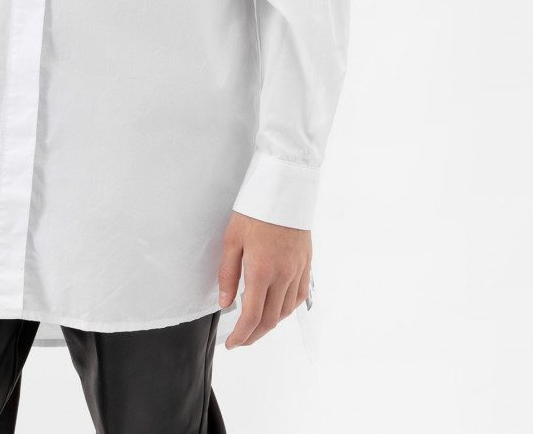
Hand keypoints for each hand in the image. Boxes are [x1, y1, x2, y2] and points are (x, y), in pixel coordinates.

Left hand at [217, 210, 311, 347]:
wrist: (283, 190)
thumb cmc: (254, 211)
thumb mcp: (232, 239)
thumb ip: (228, 274)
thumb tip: (225, 303)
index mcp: (261, 270)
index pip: (252, 316)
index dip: (241, 336)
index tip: (232, 343)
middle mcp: (283, 275)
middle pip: (270, 320)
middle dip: (254, 336)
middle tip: (241, 340)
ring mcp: (297, 271)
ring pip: (286, 312)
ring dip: (270, 325)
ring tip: (255, 326)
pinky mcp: (306, 265)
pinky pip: (299, 297)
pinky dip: (286, 309)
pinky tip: (276, 308)